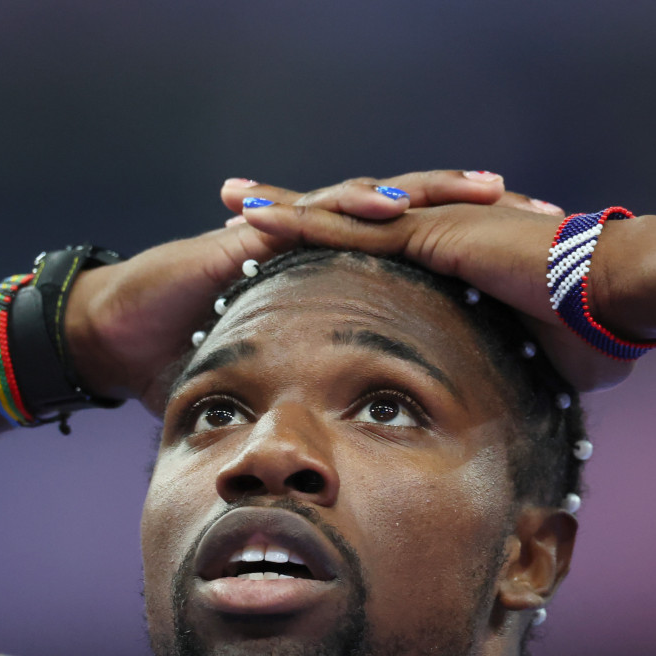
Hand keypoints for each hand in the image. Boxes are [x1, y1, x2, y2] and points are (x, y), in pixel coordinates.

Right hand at [64, 171, 516, 414]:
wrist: (113, 336)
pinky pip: (314, 214)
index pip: (424, 256)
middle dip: (477, 211)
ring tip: (486, 190)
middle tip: (542, 209)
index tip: (543, 260)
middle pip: (416, 217)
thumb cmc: (189, 364)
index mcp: (339, 279)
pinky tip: (397, 208)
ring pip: (375, 201)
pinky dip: (356, 207)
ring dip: (432, 192)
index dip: (479, 254)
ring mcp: (289, 233)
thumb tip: (384, 466)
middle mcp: (322, 247)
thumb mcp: (279, 392)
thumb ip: (329, 416)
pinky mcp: (254, 232)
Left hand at [225, 177, 640, 392]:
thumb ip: (511, 384)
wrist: (614, 298)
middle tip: (243, 204)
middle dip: (295, 213)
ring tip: (235, 201)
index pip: (381, 250)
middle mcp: (438, 233)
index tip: (301, 251)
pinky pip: (353, 227)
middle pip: (349, 219)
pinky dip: (305, 223)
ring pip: (341, 214)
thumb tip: (515, 431)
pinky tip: (260, 219)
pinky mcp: (430, 232)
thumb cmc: (593, 336)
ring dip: (285, 209)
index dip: (337, 245)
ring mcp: (432, 226)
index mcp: (454, 262)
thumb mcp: (538, 369)